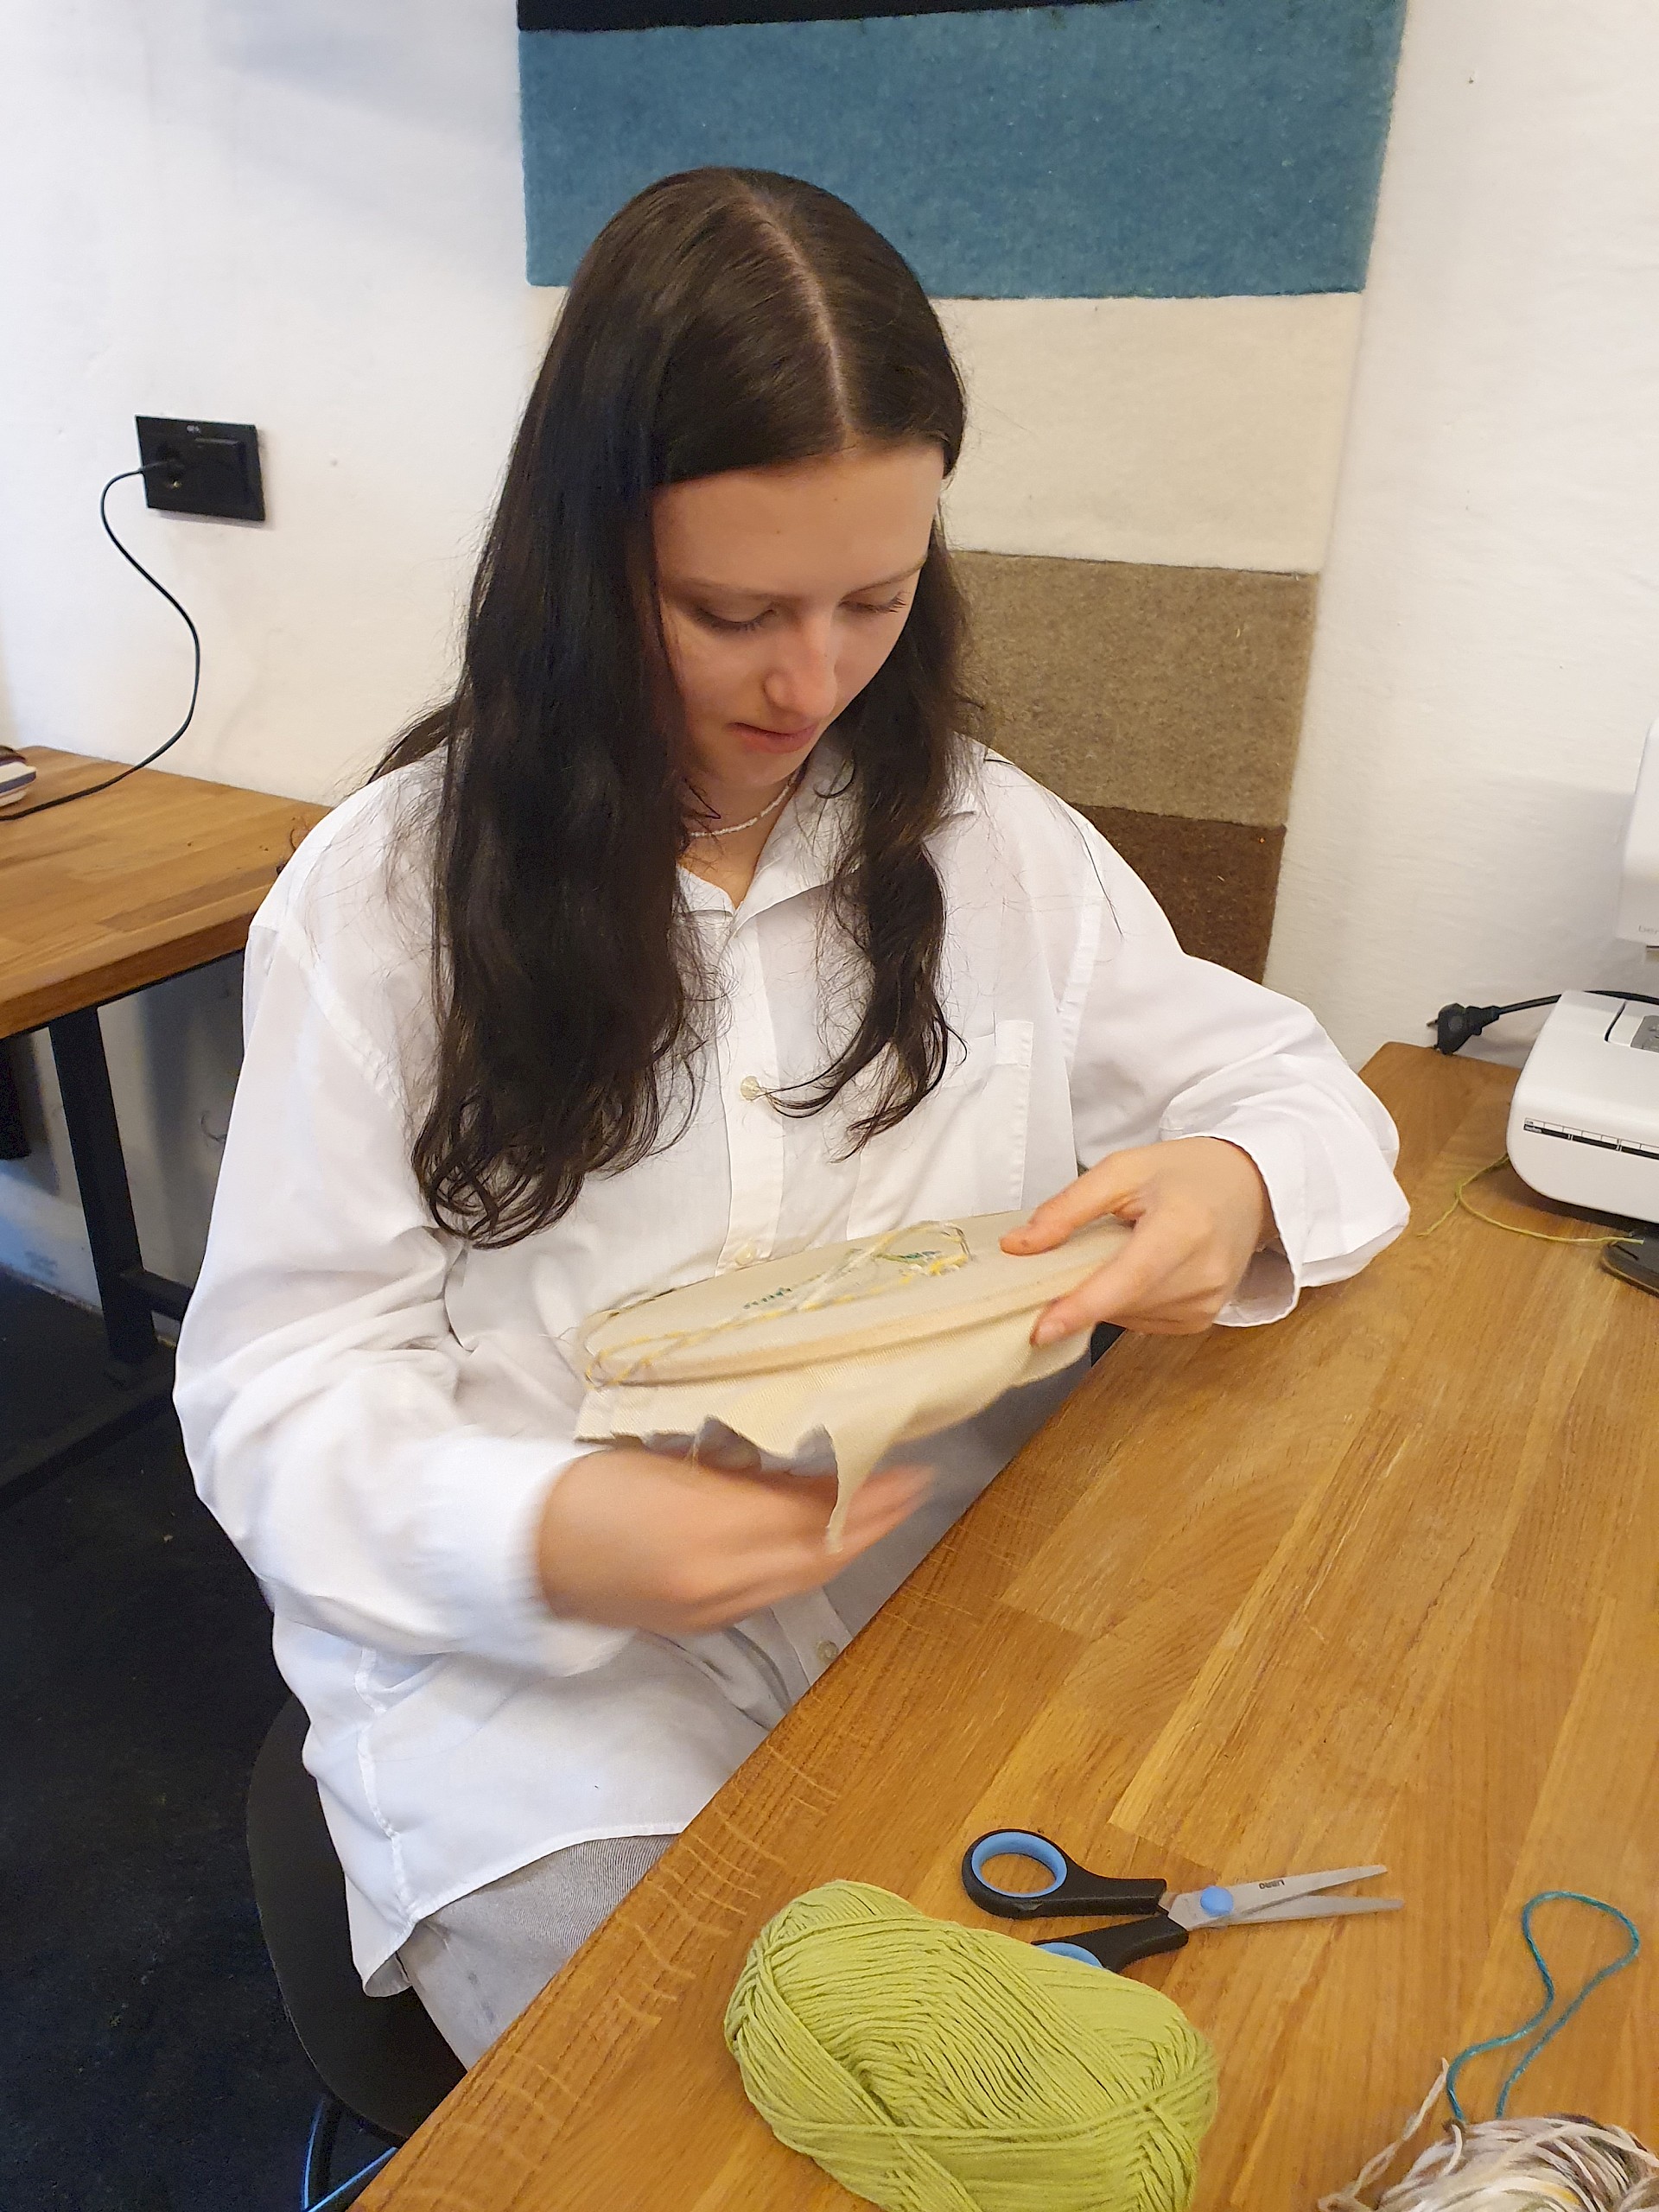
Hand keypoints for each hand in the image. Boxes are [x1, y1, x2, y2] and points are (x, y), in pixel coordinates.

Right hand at [535, 1444, 929, 1633]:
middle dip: (876, 1524)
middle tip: (917, 1487)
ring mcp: (709, 1612)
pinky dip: (809, 1566)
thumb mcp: (671, 1463)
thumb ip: (744, 1472)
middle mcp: (717, 1583)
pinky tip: (826, 1541)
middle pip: (819, 1557)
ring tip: (885, 1509)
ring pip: (801, 1580)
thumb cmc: (587, 1486)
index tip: (912, 1467)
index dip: (869, 1496)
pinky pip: (773, 1595)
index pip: (812, 1517)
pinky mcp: (698, 1626)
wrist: (521, 1550)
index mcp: (706, 1530)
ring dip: (849, 1547)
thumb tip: (811, 1469)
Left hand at [1001, 1136, 1273, 1341]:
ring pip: (1127, 1317)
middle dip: (1081, 1291)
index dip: (1081, 1308)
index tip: (1041, 1328)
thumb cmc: (1185, 1173)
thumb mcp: (1121, 1170)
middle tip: (1068, 1258)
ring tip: (1123, 1250)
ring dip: (1106, 1295)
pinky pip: (1144, 1323)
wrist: (1249, 1186)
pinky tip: (1139, 1271)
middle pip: (1120, 1302)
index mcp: (1183, 1228)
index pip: (1126, 1280)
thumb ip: (1067, 1208)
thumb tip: (1018, 1246)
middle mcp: (1202, 1273)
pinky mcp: (1203, 1319)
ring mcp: (1207, 1302)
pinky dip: (1127, 1302)